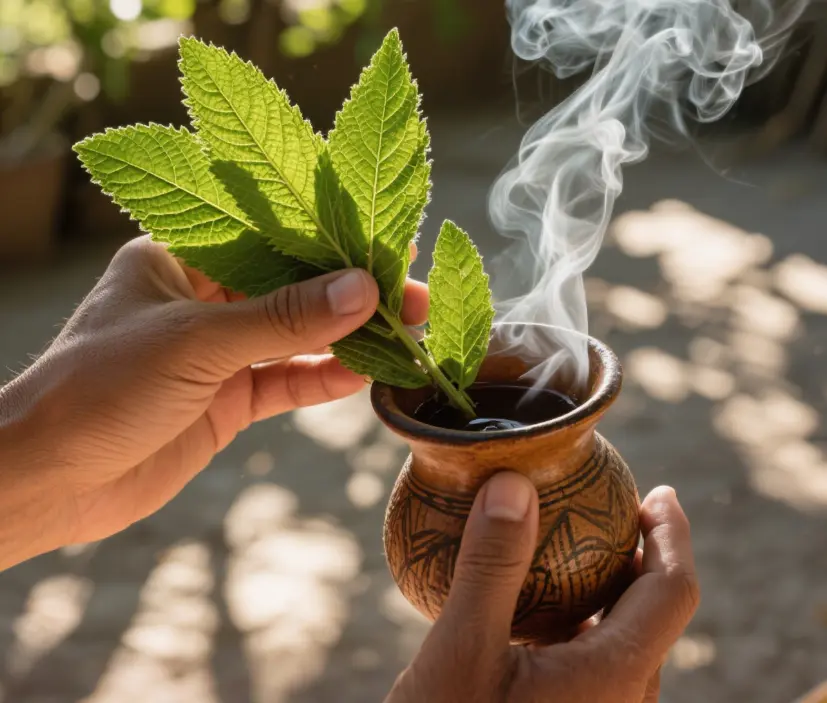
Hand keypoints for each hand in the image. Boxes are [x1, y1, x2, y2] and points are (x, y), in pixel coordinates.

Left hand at [0, 236, 427, 567]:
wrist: (47, 481)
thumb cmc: (98, 387)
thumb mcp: (196, 342)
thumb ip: (283, 319)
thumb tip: (363, 290)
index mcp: (180, 257)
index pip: (269, 236)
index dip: (329, 238)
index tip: (386, 240)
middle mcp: (202, 299)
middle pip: (291, 289)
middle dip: (349, 293)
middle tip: (412, 295)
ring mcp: (217, 353)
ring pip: (295, 339)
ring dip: (347, 338)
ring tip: (406, 332)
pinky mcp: (226, 401)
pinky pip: (285, 384)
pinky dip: (323, 381)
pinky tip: (365, 374)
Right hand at [387, 477, 699, 702]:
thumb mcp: (458, 651)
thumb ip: (491, 567)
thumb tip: (514, 483)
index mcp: (611, 680)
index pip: (672, 591)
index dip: (672, 534)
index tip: (658, 492)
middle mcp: (618, 702)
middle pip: (655, 613)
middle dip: (643, 555)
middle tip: (614, 508)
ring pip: (624, 638)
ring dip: (610, 585)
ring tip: (574, 544)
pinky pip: (593, 658)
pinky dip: (579, 616)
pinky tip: (534, 601)